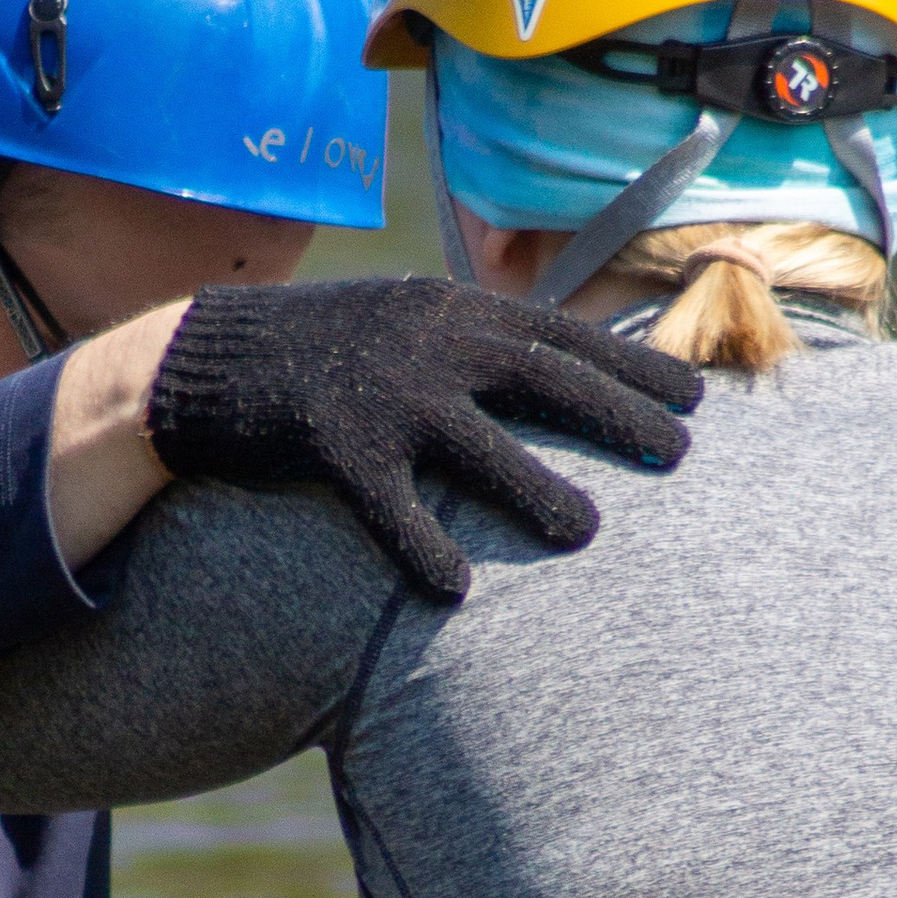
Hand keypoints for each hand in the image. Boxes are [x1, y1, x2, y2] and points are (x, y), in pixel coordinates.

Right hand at [143, 277, 698, 602]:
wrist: (202, 360)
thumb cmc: (317, 350)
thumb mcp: (402, 322)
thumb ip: (470, 341)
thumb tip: (551, 369)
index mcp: (449, 308)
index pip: (560, 332)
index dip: (631, 365)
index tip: (694, 395)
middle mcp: (425, 343)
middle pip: (541, 378)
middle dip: (618, 415)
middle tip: (683, 453)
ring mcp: (380, 394)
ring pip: (476, 445)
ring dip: (536, 489)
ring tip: (588, 530)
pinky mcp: (331, 446)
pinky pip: (389, 506)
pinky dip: (421, 548)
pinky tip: (457, 589)